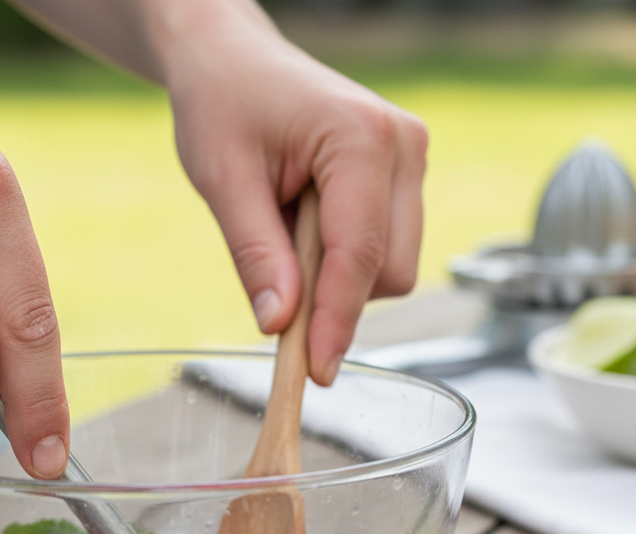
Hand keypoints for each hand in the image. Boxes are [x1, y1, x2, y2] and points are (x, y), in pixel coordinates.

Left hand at [153, 1, 427, 384]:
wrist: (234, 60)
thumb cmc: (224, 103)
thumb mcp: (224, 181)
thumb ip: (256, 256)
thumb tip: (280, 326)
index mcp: (361, 138)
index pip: (359, 256)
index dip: (336, 321)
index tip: (316, 372)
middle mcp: (403, 147)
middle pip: (391, 273)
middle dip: (336, 298)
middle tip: (276, 277)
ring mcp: (411, 161)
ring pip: (394, 269)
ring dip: (338, 277)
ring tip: (288, 229)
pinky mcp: (403, 179)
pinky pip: (386, 251)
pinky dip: (345, 262)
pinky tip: (309, 227)